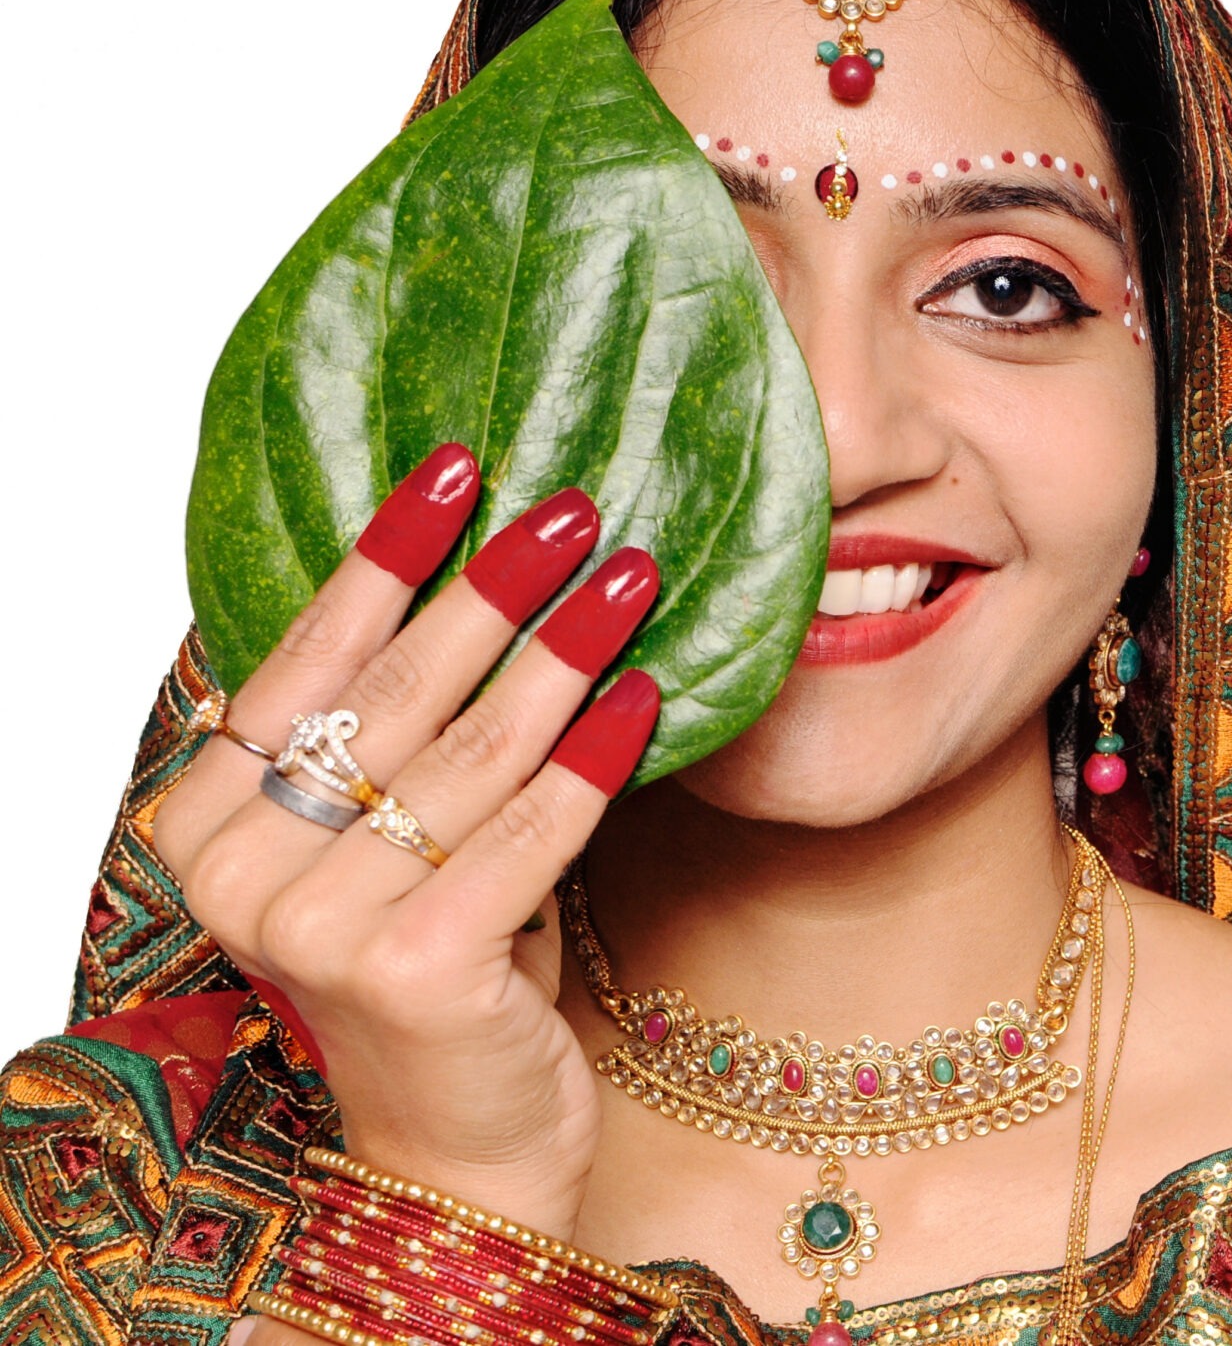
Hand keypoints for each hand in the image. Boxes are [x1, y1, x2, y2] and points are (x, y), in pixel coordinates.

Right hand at [154, 444, 661, 1238]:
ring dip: (565, 652)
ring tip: (635, 574)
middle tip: (579, 509)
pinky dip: (598, 761)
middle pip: (395, 693)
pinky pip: (532, 833)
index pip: (305, 658)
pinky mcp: (416, 970)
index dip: (386, 556)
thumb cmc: (437, 966)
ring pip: (474, 753)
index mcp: (205, 824)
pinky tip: (649, 696)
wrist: (461, 1142)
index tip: (457, 465)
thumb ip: (398, 732)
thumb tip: (493, 561)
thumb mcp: (391, 839)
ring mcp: (320, 928)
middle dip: (497, 588)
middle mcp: (241, 874)